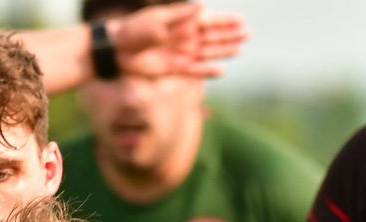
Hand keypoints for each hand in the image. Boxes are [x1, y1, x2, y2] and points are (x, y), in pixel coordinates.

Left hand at [112, 2, 248, 78]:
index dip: (225, 21)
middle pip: (212, 36)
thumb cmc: (135, 30)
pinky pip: (195, 71)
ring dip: (223, 51)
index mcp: (181, 22)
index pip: (208, 20)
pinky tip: (221, 71)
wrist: (117, 50)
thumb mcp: (158, 18)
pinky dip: (207, 72)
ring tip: (240, 50)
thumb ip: (180, 14)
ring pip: (207, 53)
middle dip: (229, 35)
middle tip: (248, 34)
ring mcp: (181, 53)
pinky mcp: (175, 69)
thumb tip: (201, 6)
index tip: (241, 20)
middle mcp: (184, 37)